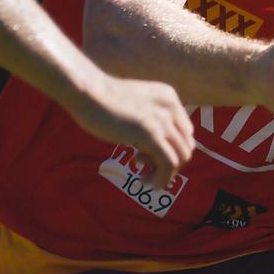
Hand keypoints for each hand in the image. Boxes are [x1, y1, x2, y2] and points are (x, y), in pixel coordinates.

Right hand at [65, 75, 194, 187]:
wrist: (87, 91)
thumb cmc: (101, 100)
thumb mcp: (135, 105)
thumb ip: (148, 120)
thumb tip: (150, 150)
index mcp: (169, 98)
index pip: (185, 132)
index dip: (171, 150)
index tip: (149, 158)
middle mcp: (171, 108)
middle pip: (186, 146)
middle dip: (169, 164)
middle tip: (147, 170)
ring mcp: (162, 120)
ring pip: (181, 157)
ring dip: (165, 174)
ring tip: (144, 178)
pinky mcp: (150, 134)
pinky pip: (169, 164)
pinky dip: (161, 179)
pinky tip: (143, 181)